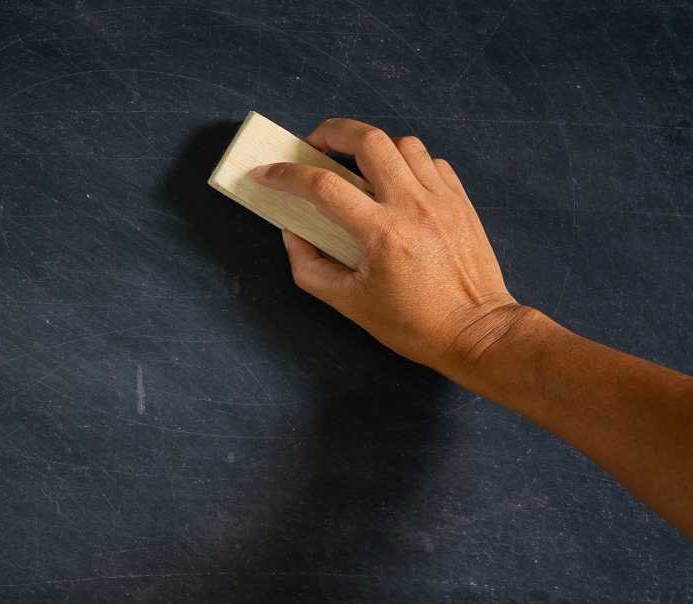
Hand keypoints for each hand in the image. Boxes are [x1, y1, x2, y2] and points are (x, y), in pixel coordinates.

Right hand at [252, 118, 533, 382]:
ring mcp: (441, 198)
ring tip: (359, 167)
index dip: (286, 176)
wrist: (475, 332)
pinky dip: (407, 164)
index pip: (323, 187)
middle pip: (368, 140)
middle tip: (316, 145)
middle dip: (333, 132)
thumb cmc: (412, 324)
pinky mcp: (460, 200)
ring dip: (373, 147)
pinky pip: (430, 161)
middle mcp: (412, 205)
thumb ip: (310, 267)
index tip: (267, 175)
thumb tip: (292, 232)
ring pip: (402, 144)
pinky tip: (397, 185)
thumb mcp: (349, 304)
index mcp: (381, 233)